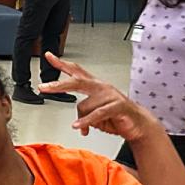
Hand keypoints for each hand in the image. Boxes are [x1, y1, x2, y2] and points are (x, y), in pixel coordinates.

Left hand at [40, 53, 157, 140]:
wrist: (139, 125)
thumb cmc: (117, 118)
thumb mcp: (95, 116)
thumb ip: (84, 114)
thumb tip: (77, 124)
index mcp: (95, 86)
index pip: (76, 71)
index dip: (62, 64)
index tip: (49, 56)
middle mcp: (101, 87)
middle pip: (76, 81)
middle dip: (58, 85)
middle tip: (44, 87)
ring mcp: (110, 95)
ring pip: (84, 105)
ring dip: (83, 120)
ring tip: (87, 127)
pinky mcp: (118, 105)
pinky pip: (97, 113)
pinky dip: (86, 121)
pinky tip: (79, 126)